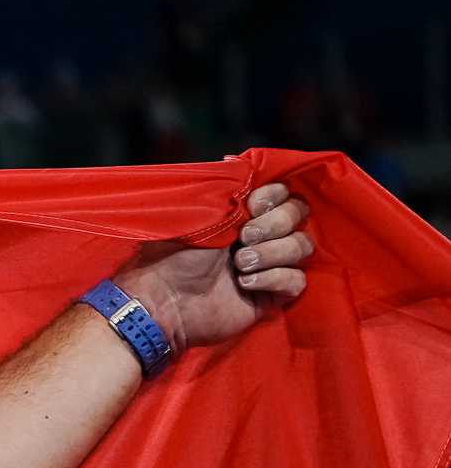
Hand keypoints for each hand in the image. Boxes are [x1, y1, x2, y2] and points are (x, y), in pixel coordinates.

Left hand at [112, 182, 313, 356]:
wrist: (165, 300)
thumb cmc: (173, 255)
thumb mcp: (198, 212)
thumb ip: (228, 190)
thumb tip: (247, 168)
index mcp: (243, 213)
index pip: (285, 192)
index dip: (276, 196)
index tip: (253, 205)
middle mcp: (260, 235)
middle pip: (299, 214)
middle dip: (276, 223)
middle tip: (244, 237)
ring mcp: (269, 264)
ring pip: (302, 246)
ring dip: (273, 252)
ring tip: (240, 264)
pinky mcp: (272, 293)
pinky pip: (296, 280)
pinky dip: (274, 278)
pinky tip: (245, 284)